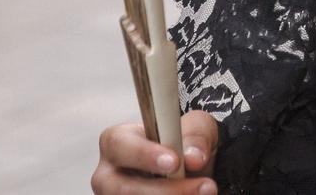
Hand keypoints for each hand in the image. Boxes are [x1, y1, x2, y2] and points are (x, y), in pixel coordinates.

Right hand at [92, 110, 219, 193]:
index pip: (119, 144)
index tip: (175, 162)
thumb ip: (196, 135)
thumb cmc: (183, 143)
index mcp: (117, 142)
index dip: (145, 154)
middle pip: (123, 188)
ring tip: (206, 192)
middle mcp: (108, 175)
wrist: (190, 170)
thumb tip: (193, 157)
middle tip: (204, 186)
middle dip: (167, 190)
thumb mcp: (196, 128)